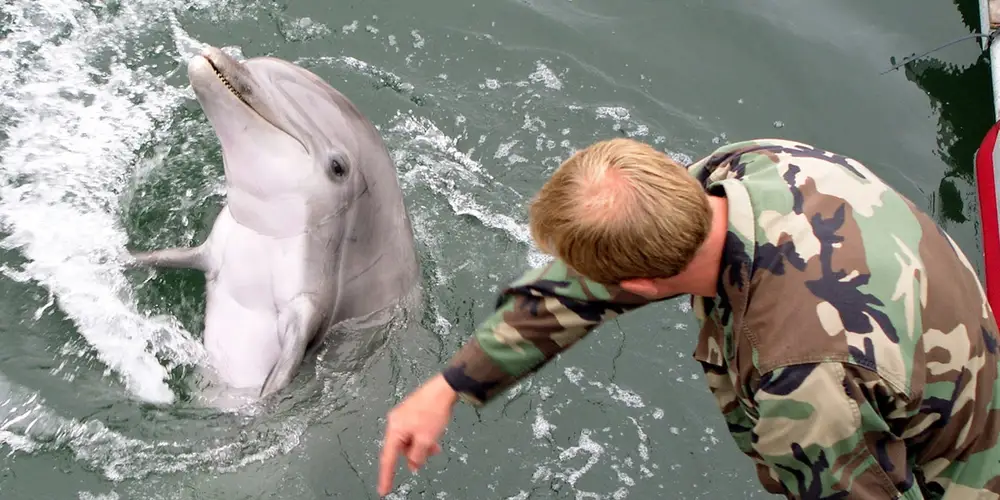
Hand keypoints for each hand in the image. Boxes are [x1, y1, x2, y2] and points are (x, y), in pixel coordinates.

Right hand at [377, 373, 457, 496]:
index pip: (388, 458)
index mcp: (394, 429)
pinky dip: (422, 437)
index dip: (386, 476)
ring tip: (435, 445)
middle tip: (429, 455)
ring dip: (420, 446)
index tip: (383, 491)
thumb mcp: (426, 440)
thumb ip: (417, 456)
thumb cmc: (433, 411)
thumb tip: (412, 465)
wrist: (443, 388)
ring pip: (408, 440)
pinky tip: (433, 436)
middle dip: (414, 454)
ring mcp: (402, 416)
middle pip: (400, 448)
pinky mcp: (410, 411)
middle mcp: (395, 422)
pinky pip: (413, 431)